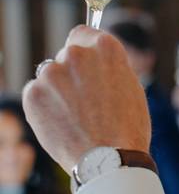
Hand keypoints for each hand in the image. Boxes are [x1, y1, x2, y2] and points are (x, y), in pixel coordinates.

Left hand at [23, 26, 150, 171]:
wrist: (109, 160)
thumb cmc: (127, 127)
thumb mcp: (131, 87)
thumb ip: (110, 67)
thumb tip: (95, 62)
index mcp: (105, 48)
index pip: (84, 33)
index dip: (88, 51)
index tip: (90, 66)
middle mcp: (75, 54)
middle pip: (67, 55)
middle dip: (75, 73)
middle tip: (89, 100)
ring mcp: (51, 73)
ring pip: (51, 75)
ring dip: (59, 90)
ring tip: (77, 116)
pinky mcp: (32, 94)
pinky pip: (37, 93)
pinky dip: (46, 106)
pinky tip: (64, 123)